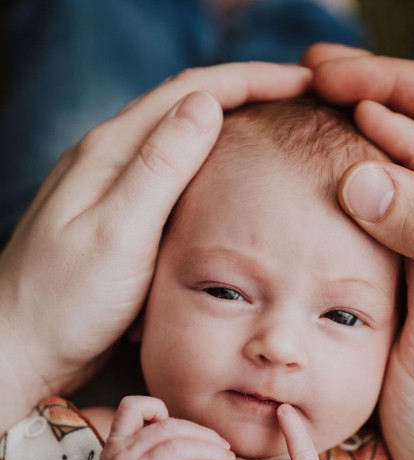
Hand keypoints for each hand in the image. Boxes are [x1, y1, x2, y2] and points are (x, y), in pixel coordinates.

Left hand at [0, 62, 310, 432]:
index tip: (306, 82)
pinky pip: (174, 182)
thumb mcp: (117, 233)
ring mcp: (116, 190)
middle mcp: (112, 161)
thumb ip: (159, 169)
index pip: (192, 93)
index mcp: (112, 152)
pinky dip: (211, 172)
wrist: (23, 346)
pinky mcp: (122, 222)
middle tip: (303, 103)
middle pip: (188, 108)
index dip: (252, 80)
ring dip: (231, 130)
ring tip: (278, 136)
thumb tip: (207, 105)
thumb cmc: (64, 300)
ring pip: (182, 143)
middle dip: (249, 94)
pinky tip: (232, 188)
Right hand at [82, 396, 235, 459]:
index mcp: (115, 444)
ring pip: (179, 450)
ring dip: (211, 452)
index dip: (157, 407)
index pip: (132, 406)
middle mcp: (123, 456)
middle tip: (224, 446)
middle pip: (170, 428)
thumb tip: (182, 436)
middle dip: (203, 434)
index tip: (176, 422)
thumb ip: (139, 448)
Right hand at [303, 45, 413, 361]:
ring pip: (408, 164)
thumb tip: (357, 181)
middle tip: (308, 78)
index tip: (329, 79)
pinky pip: (399, 212)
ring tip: (310, 116)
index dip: (391, 82)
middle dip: (368, 94)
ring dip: (361, 137)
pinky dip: (364, 194)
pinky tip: (331, 187)